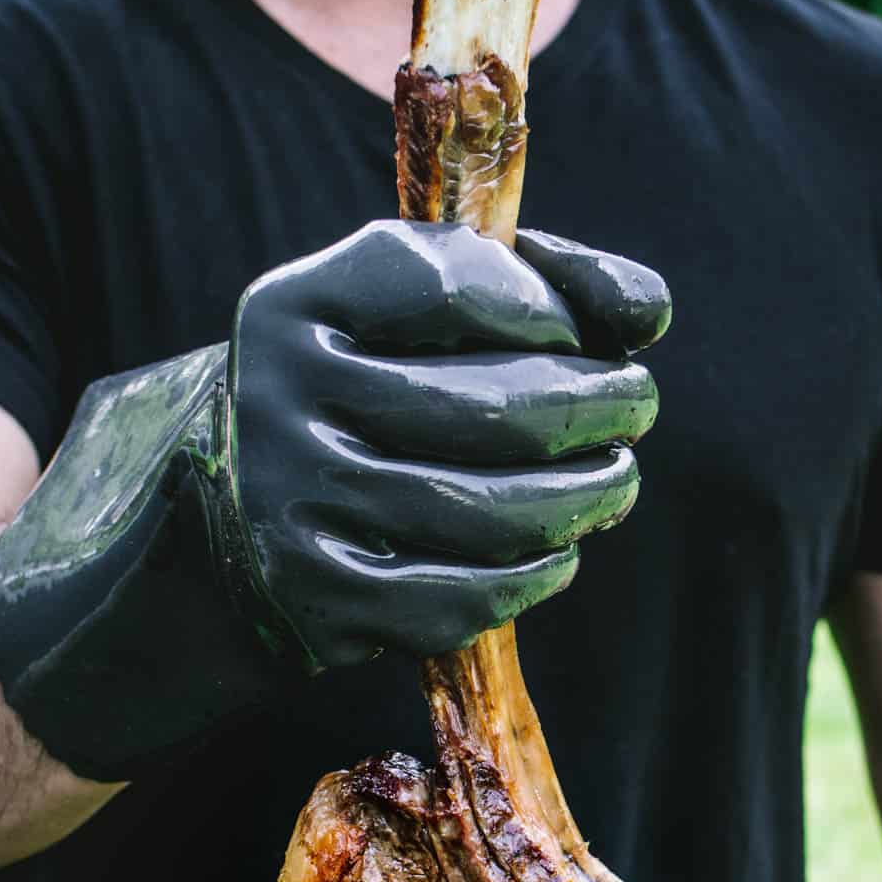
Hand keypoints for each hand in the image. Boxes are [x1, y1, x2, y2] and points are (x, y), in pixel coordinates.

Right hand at [228, 218, 669, 666]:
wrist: (233, 509)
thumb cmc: (359, 390)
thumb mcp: (407, 310)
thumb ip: (529, 280)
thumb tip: (648, 310)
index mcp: (297, 307)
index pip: (456, 289)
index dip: (552, 310)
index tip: (592, 335)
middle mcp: (280, 402)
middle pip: (493, 411)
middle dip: (598, 410)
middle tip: (637, 407)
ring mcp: (295, 509)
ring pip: (491, 515)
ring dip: (585, 499)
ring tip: (615, 482)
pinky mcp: (321, 601)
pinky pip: (464, 597)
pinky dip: (536, 575)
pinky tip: (558, 552)